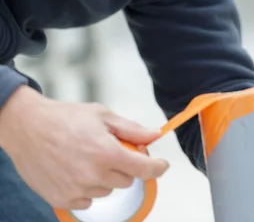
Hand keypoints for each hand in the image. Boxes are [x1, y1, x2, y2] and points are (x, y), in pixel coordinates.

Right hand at [0, 86, 167, 209]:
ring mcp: (78, 190)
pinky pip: (88, 200)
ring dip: (105, 177)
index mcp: (106, 152)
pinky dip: (87, 188)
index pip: (143, 169)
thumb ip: (131, 129)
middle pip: (127, 180)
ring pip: (107, 190)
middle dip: (124, 165)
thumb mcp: (102, 115)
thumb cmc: (65, 118)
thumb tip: (154, 135)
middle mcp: (94, 175)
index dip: (157, 167)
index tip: (162, 166)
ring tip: (87, 156)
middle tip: (110, 149)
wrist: (28, 128)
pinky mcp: (63, 199)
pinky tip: (76, 169)